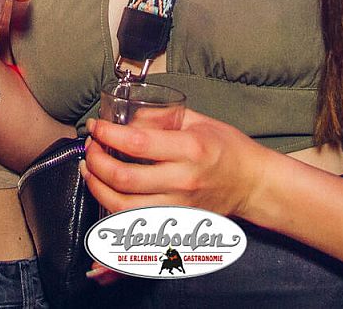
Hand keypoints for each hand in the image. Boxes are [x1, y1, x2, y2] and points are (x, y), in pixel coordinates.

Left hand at [83, 110, 266, 218]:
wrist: (252, 183)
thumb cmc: (228, 148)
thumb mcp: (199, 120)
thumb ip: (162, 117)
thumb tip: (126, 117)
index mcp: (190, 149)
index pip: (137, 143)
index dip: (108, 135)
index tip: (95, 127)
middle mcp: (183, 181)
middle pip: (124, 178)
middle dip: (96, 162)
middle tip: (89, 149)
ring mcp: (179, 207)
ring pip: (124, 208)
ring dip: (98, 189)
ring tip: (90, 172)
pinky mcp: (176, 224)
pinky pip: (136, 226)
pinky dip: (113, 216)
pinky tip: (105, 199)